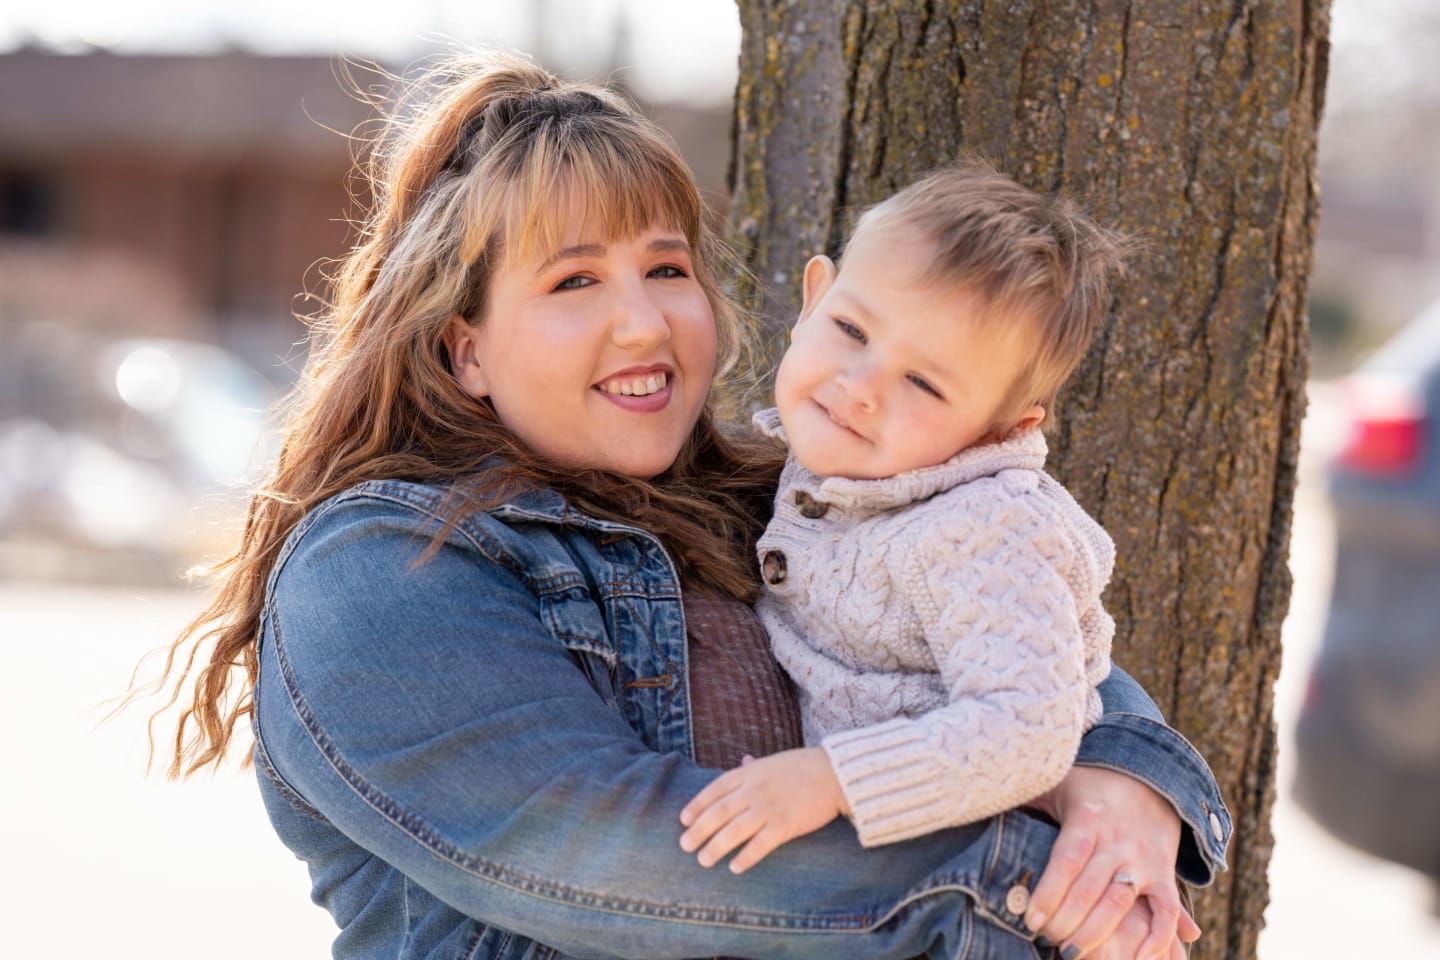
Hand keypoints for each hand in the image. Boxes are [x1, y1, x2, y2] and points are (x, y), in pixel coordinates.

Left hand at [678, 747, 847, 873]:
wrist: (835, 774)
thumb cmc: (804, 767)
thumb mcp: (774, 761)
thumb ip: (754, 766)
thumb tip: (743, 760)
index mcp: (749, 773)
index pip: (714, 789)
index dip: (697, 805)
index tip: (683, 820)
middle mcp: (754, 790)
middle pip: (719, 812)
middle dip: (699, 830)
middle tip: (684, 846)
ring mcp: (769, 807)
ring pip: (734, 830)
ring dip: (716, 846)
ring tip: (703, 860)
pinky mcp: (785, 825)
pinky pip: (760, 844)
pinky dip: (746, 856)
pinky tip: (734, 867)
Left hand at [1024, 766, 1201, 958]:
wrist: (1148, 780)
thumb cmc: (1088, 787)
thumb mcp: (1055, 783)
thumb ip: (1024, 796)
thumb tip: (980, 796)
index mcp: (1087, 819)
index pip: (1067, 860)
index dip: (1049, 893)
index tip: (1030, 920)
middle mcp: (1117, 841)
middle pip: (1090, 888)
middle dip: (1066, 921)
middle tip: (1046, 941)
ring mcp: (1143, 859)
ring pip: (1121, 902)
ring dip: (1098, 934)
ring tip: (1072, 953)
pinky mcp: (1164, 874)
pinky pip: (1166, 911)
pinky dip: (1156, 939)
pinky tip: (1136, 959)